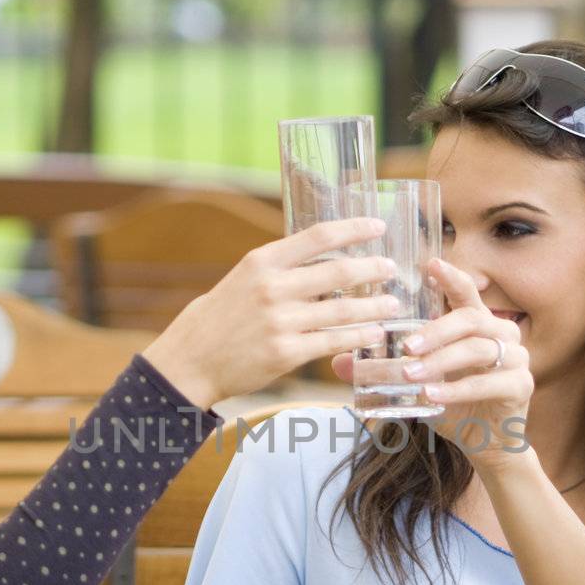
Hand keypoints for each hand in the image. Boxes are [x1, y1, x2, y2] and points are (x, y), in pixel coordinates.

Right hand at [143, 218, 399, 408]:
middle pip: (339, 271)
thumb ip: (283, 268)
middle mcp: (273, 288)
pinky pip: (334, 342)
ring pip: (342, 309)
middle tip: (392, 269)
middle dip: (373, 268)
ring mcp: (280, 322)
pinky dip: (359, 337)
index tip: (378, 226)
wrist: (191, 359)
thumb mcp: (246, 278)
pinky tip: (374, 334)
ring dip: (374, 306)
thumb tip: (328, 258)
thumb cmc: (222, 316)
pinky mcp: (286, 353)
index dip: (354, 229)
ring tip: (392, 305)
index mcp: (263, 261)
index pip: (319, 236)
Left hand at [333, 257, 531, 463]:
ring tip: (411, 373)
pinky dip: (457, 389)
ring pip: (478, 349)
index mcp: (479, 323)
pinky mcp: (521, 386)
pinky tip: (432, 395)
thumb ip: (384, 370)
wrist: (487, 444)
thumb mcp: (418, 383)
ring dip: (441, 360)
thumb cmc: (453, 405)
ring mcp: (517, 359)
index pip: (467, 292)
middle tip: (405, 346)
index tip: (430, 264)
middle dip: (435, 330)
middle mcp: (502, 334)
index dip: (451, 277)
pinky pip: (488, 383)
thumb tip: (337, 364)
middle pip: (471, 319)